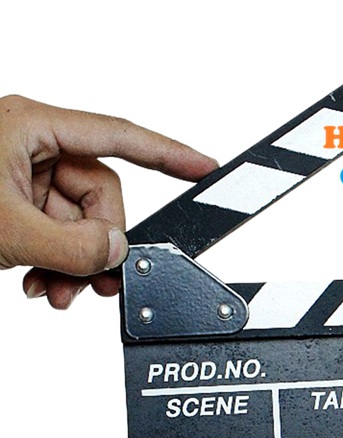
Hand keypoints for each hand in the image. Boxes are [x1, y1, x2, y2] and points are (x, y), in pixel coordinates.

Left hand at [0, 95, 217, 307]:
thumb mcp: (3, 229)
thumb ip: (71, 244)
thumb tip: (117, 251)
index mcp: (31, 127)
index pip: (119, 136)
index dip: (169, 154)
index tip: (206, 167)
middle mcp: (32, 147)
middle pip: (101, 196)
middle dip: (98, 245)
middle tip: (91, 281)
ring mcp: (23, 178)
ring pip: (81, 223)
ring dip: (76, 264)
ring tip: (56, 290)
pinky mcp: (16, 205)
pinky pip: (59, 235)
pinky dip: (57, 264)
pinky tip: (40, 283)